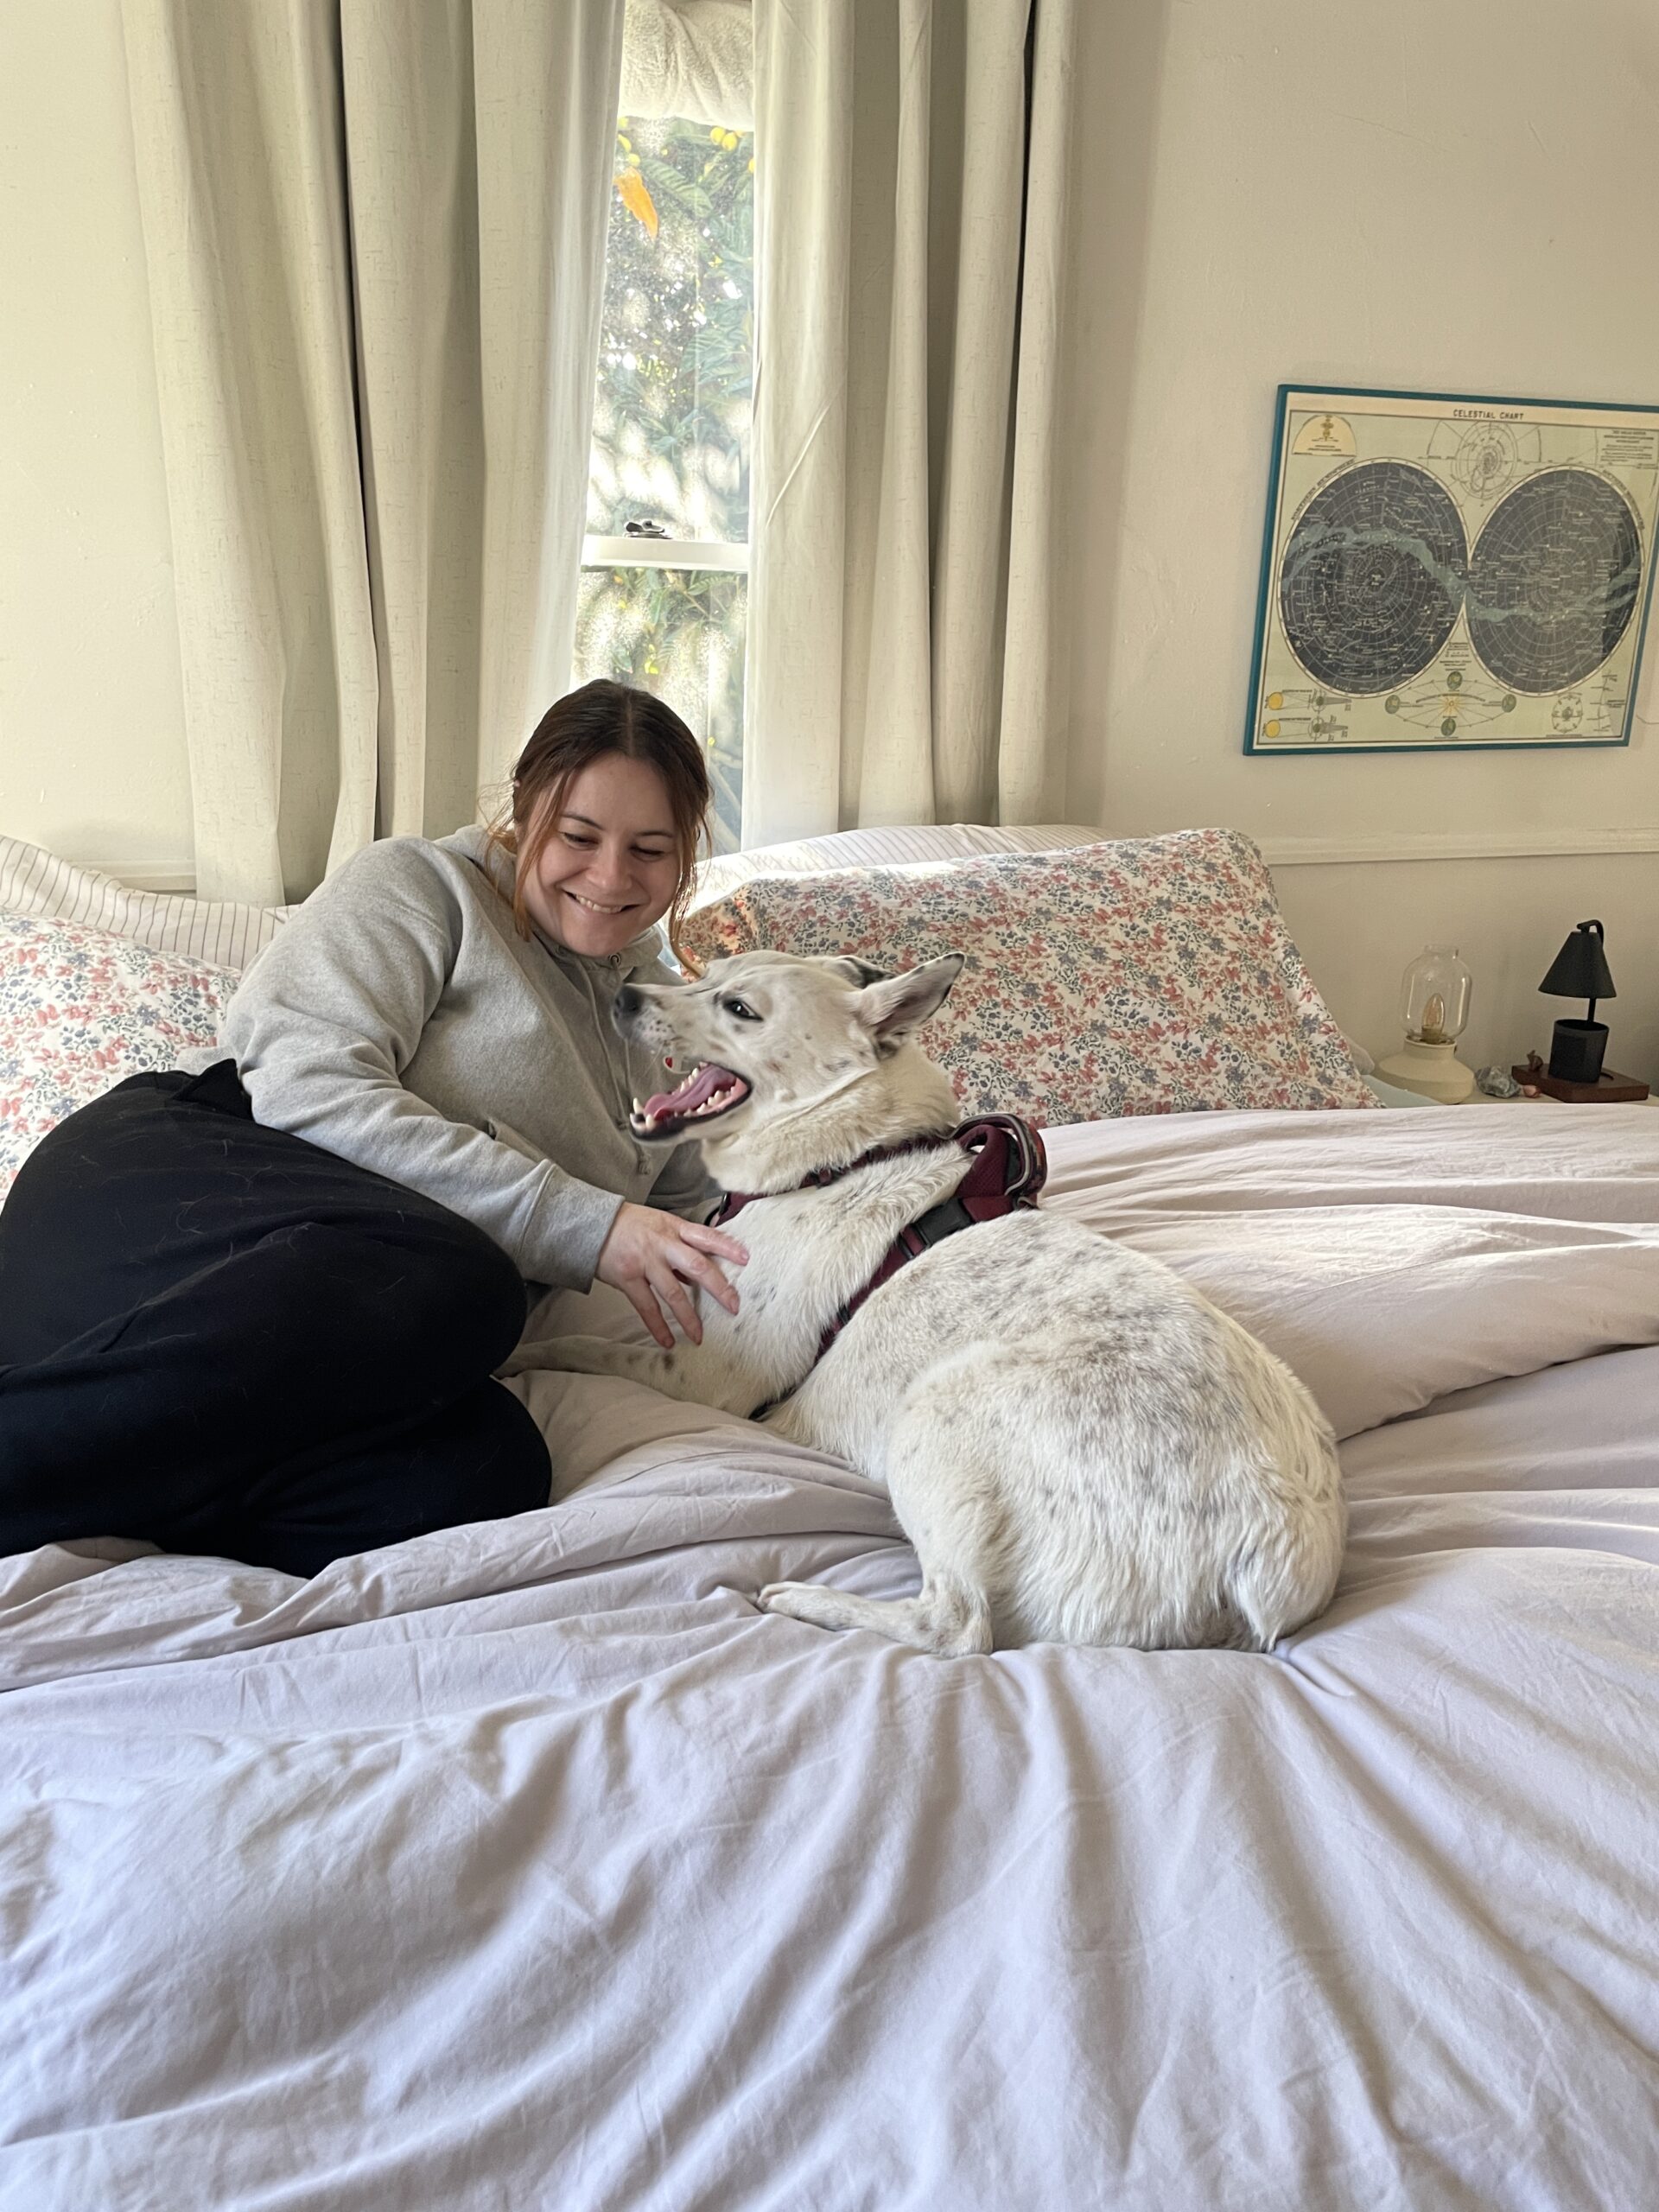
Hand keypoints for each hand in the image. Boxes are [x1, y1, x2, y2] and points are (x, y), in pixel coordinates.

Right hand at [595, 1203, 747, 1349]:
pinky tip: (667, 1341)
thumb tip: (698, 1275)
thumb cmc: (630, 1224)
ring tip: (699, 1336)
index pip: (706, 1236)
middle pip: (696, 1265)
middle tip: (734, 1305)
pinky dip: (658, 1326)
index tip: (746, 1259)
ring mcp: (645, 1261)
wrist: (592, 1224)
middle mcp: (662, 1244)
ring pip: (672, 1292)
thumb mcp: (659, 1225)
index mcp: (673, 1228)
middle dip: (718, 1287)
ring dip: (688, 1317)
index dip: (727, 1246)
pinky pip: (646, 1306)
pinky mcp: (627, 1277)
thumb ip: (679, 1246)